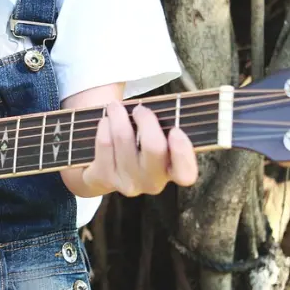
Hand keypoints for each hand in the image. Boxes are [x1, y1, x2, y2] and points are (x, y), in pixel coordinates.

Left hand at [62, 100, 197, 197]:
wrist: (104, 169)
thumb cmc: (139, 145)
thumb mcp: (159, 138)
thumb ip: (166, 126)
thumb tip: (161, 107)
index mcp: (173, 173)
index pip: (185, 174)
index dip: (182, 152)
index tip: (175, 130)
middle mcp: (152, 183)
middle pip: (154, 147)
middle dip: (146, 120)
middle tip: (139, 108)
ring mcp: (128, 183)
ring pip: (124, 138)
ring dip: (119, 116)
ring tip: (115, 107)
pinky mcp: (105, 177)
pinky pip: (105, 142)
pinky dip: (105, 126)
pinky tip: (106, 121)